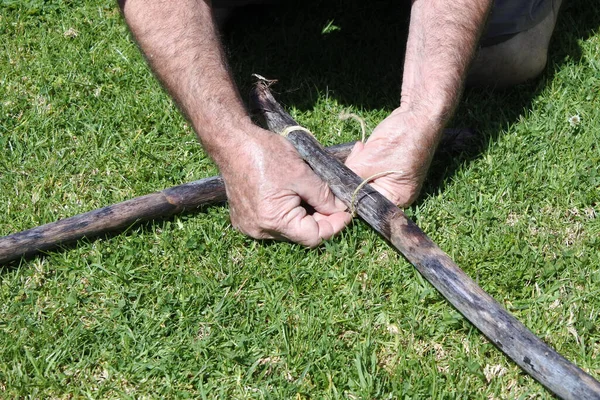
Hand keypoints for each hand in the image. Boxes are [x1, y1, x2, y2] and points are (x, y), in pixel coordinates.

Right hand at [220, 127, 350, 246]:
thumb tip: (339, 208)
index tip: (346, 212)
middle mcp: (259, 230)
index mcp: (274, 221)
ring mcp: (249, 225)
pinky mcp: (243, 218)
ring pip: (287, 229)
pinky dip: (286, 212)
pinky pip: (272, 222)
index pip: (313, 237)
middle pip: (300, 234)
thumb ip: (324, 196)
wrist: (232, 141)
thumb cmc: (265, 154)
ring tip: (312, 195)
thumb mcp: (302, 174)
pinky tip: (293, 195)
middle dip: (319, 218)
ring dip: (303, 215)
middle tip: (334, 201)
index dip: (333, 225)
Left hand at [344, 109, 441, 206]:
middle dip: (354, 173)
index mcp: (397, 197)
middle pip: (363, 190)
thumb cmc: (402, 138)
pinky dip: (363, 158)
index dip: (351, 190)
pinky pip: (368, 167)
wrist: (418, 114)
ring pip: (362, 177)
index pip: (365, 203)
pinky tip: (364, 147)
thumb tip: (335, 184)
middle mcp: (395, 192)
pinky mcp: (387, 166)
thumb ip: (351, 175)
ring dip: (358, 162)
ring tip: (363, 148)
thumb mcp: (371, 159)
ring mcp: (391, 179)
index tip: (341, 176)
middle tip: (359, 153)